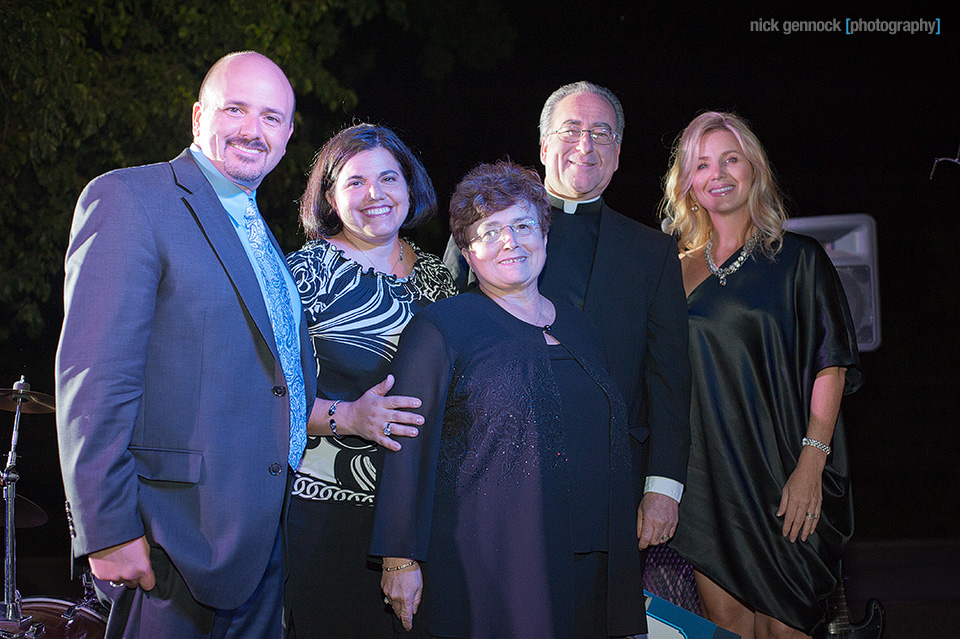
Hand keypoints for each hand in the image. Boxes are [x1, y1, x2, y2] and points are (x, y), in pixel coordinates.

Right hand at [88, 535, 155, 590]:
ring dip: (119, 574)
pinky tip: (108, 559)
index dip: (147, 580)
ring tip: (117, 560)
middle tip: (129, 564)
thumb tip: (145, 567)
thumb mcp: (145, 546)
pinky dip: (107, 570)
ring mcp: (114, 576)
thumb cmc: (128, 532)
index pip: (149, 585)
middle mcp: (129, 575)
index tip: (145, 577)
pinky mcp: (101, 575)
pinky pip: (106, 577)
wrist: (108, 527)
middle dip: (132, 577)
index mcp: (143, 568)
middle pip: (133, 584)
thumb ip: (145, 561)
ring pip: (119, 581)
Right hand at [309, 375, 423, 450]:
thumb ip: (383, 386)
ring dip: (404, 431)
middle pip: (396, 416)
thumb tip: (391, 377)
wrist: (349, 418)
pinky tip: (398, 446)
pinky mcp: (374, 435)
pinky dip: (390, 444)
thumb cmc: (363, 404)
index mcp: (380, 403)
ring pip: (391, 428)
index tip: (418, 403)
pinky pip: (383, 441)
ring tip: (415, 432)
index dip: (407, 402)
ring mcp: (376, 426)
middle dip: (409, 418)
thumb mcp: (372, 392)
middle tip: (420, 419)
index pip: (395, 401)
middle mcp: (379, 414)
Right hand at [381, 560, 421, 630]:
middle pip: (398, 612)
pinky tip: (396, 588)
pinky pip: (387, 596)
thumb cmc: (410, 569)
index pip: (406, 617)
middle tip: (406, 612)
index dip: (407, 624)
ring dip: (397, 605)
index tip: (408, 627)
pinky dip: (392, 596)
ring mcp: (388, 593)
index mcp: (406, 598)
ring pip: (392, 604)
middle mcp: (396, 598)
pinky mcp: (383, 587)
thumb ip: (416, 600)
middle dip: (402, 614)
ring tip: (402, 597)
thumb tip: (414, 610)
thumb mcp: (419, 586)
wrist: (398, 559)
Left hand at [637, 492, 678, 549]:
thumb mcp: (640, 510)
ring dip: (657, 539)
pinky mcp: (675, 523)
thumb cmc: (651, 498)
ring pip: (663, 540)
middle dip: (649, 542)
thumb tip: (639, 536)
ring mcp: (669, 523)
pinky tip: (661, 532)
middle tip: (646, 539)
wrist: (664, 490)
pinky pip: (670, 535)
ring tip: (654, 534)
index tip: (641, 546)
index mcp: (650, 519)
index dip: (642, 545)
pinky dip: (665, 536)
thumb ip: (639, 525)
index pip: (646, 539)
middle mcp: (660, 522)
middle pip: (655, 542)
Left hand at [777, 449, 824, 541]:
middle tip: (792, 540)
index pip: (789, 517)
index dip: (787, 527)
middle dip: (795, 532)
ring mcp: (812, 503)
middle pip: (799, 521)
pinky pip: (816, 516)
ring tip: (802, 538)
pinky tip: (811, 529)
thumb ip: (783, 503)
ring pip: (809, 521)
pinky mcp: (819, 502)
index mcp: (794, 500)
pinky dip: (814, 524)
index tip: (785, 533)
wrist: (811, 469)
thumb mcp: (786, 488)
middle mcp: (804, 503)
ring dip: (805, 531)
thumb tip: (780, 514)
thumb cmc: (797, 477)